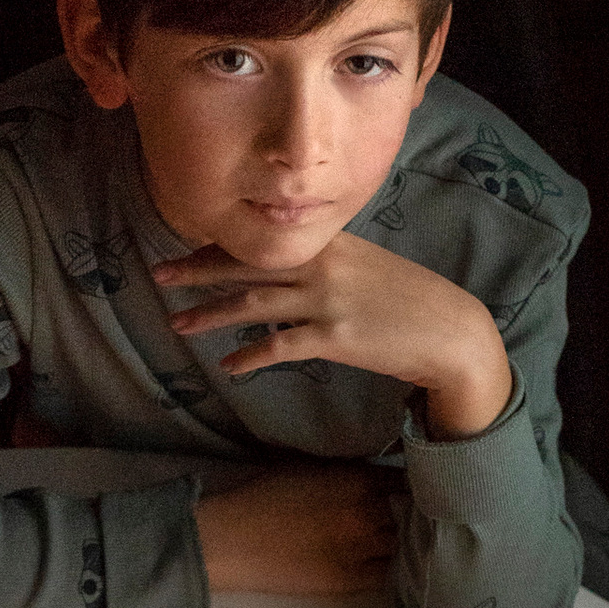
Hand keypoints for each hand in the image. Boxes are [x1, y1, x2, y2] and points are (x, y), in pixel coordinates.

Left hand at [155, 233, 512, 436]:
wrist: (450, 331)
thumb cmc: (409, 302)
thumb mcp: (367, 268)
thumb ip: (328, 264)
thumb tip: (290, 272)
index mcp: (329, 244)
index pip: (261, 240)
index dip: (218, 246)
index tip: (184, 251)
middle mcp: (322, 266)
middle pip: (246, 264)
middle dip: (197, 269)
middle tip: (158, 275)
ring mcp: (327, 301)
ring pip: (253, 304)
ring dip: (211, 315)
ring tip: (177, 325)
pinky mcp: (335, 337)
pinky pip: (280, 346)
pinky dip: (251, 356)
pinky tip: (228, 367)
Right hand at [196, 461, 396, 594]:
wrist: (232, 540)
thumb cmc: (263, 496)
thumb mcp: (308, 466)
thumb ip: (347, 469)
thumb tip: (374, 473)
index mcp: (358, 480)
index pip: (405, 480)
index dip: (408, 482)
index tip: (406, 485)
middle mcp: (368, 514)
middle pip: (408, 513)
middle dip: (404, 511)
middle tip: (399, 512)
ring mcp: (362, 550)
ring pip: (400, 544)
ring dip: (397, 539)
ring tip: (389, 537)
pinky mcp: (350, 580)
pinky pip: (386, 574)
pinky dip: (388, 565)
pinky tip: (381, 560)